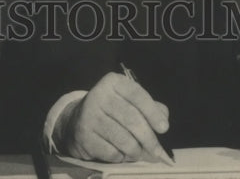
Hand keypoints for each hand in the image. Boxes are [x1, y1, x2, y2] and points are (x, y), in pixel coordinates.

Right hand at [57, 72, 172, 163]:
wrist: (75, 121)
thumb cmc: (110, 110)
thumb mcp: (128, 101)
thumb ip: (148, 107)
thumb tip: (163, 120)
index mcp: (113, 82)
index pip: (137, 94)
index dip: (152, 112)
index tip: (164, 128)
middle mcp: (99, 95)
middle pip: (132, 119)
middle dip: (149, 138)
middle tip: (157, 151)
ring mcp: (90, 116)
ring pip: (123, 139)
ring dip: (136, 151)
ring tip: (139, 153)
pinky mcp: (84, 136)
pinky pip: (111, 152)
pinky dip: (121, 157)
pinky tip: (121, 153)